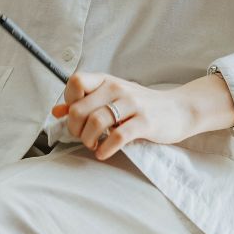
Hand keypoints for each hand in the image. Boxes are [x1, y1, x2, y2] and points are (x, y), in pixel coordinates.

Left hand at [50, 70, 233, 160]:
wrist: (177, 109)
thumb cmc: (139, 104)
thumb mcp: (111, 97)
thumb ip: (84, 102)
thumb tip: (56, 111)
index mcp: (106, 80)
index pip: (75, 82)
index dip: (69, 101)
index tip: (74, 116)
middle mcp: (116, 88)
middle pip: (81, 107)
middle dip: (75, 127)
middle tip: (81, 136)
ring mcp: (132, 104)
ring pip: (97, 121)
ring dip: (88, 139)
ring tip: (92, 145)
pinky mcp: (145, 122)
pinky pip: (118, 136)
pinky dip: (106, 148)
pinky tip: (102, 153)